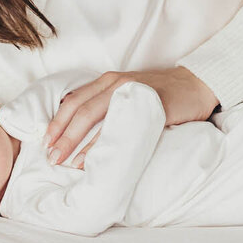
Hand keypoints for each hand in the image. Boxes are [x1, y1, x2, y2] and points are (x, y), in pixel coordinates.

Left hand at [43, 67, 218, 167]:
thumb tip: (83, 133)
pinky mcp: (148, 104)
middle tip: (50, 157)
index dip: (57, 121)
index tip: (45, 141)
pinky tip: (95, 159)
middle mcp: (116, 83)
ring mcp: (131, 92)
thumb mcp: (129, 94)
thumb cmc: (162, 94)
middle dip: (62, 135)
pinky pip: (120, 125)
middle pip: (80, 109)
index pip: (74, 100)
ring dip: (77, 141)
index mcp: (109, 80)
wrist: (197, 84)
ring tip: (65, 162)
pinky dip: (103, 143)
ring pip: (95, 116)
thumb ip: (109, 105)